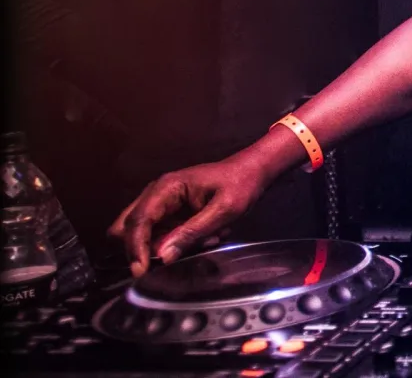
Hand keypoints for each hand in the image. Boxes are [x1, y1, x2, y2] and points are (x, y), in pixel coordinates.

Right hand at [108, 157, 268, 276]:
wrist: (251, 172)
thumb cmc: (240, 184)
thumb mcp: (223, 209)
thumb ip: (193, 231)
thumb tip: (163, 256)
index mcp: (167, 188)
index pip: (138, 220)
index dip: (135, 247)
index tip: (140, 271)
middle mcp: (157, 194)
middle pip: (128, 227)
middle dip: (142, 248)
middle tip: (170, 260)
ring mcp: (162, 204)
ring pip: (143, 234)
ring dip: (164, 246)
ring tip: (203, 241)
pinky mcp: (170, 214)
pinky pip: (160, 235)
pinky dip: (175, 243)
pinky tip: (206, 238)